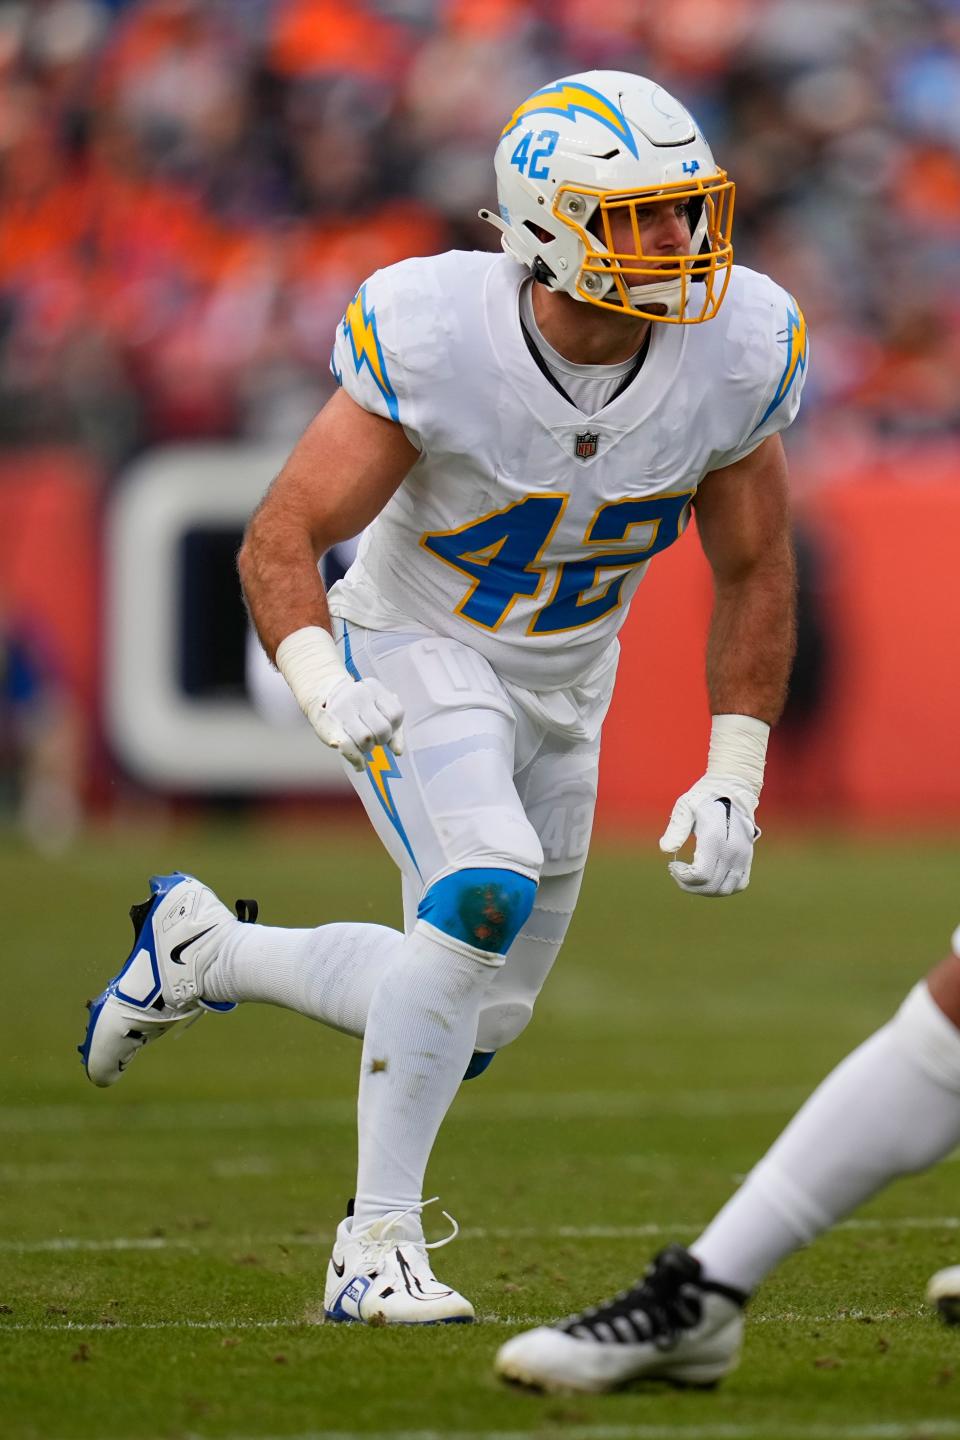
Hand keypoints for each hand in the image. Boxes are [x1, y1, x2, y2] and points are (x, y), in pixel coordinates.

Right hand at [307, 675, 404, 771]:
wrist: (324, 696)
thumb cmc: (357, 707)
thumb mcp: (379, 711)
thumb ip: (394, 731)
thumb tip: (397, 751)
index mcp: (375, 689)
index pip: (396, 715)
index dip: (393, 728)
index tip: (385, 728)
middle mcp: (359, 695)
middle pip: (382, 729)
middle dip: (380, 740)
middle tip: (373, 738)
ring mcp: (343, 709)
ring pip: (366, 739)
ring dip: (367, 748)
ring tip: (362, 745)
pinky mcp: (329, 726)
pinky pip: (348, 748)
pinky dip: (356, 760)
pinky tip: (359, 764)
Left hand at [659, 776, 759, 897]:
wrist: (733, 789)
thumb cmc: (705, 797)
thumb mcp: (686, 806)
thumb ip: (676, 828)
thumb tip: (665, 849)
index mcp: (715, 839)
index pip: (700, 875)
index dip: (682, 877)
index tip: (673, 865)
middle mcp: (732, 851)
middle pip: (710, 886)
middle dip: (689, 885)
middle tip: (678, 872)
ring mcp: (743, 856)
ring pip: (725, 890)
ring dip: (705, 889)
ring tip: (692, 876)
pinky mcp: (748, 858)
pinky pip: (740, 884)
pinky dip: (724, 887)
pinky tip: (710, 876)